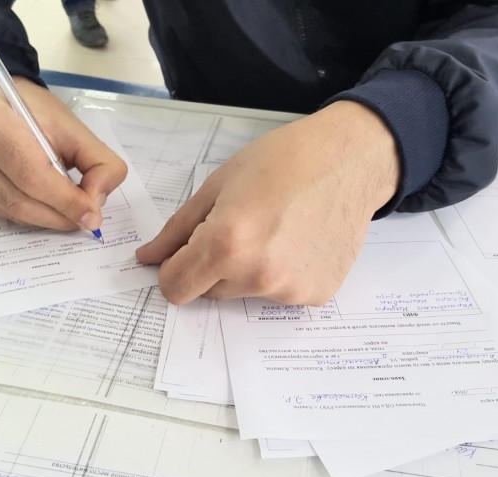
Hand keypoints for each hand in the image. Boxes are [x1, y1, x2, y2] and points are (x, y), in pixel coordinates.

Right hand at [0, 78, 126, 230]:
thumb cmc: (34, 114)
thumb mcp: (73, 127)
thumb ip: (98, 162)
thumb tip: (95, 202)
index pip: (30, 173)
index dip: (65, 200)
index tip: (93, 216)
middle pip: (18, 199)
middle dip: (59, 215)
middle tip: (86, 219)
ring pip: (10, 212)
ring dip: (47, 219)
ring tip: (69, 213)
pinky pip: (1, 213)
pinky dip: (30, 216)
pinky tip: (44, 205)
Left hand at [136, 101, 399, 305]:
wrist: (349, 160)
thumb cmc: (282, 161)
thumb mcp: (218, 185)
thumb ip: (178, 229)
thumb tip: (148, 258)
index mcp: (227, 244)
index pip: (176, 288)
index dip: (173, 270)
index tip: (183, 253)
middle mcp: (259, 276)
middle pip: (210, 292)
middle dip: (212, 267)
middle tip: (240, 228)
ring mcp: (291, 290)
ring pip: (244, 293)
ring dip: (246, 271)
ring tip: (273, 231)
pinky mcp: (316, 295)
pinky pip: (278, 294)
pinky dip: (279, 275)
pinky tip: (297, 242)